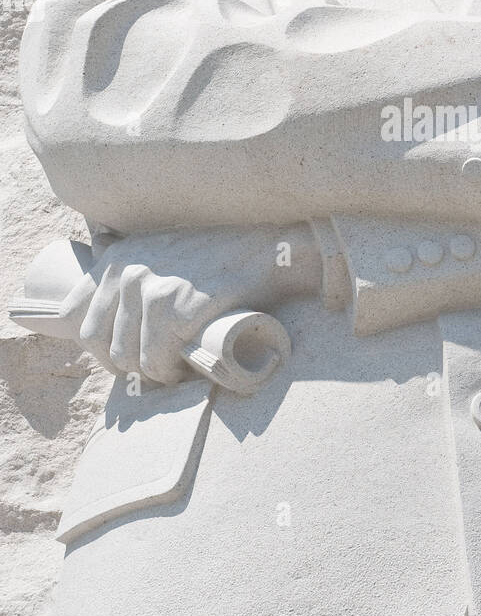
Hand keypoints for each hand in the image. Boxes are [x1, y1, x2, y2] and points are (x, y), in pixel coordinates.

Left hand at [61, 226, 318, 383]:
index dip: (104, 353)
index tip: (132, 361)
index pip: (83, 324)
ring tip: (176, 369)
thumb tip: (98, 242)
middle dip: (132, 367)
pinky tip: (186, 368)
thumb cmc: (214, 254)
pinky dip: (170, 374)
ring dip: (153, 373)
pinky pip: (157, 361)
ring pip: (131, 358)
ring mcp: (151, 289)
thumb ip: (129, 250)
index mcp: (116, 260)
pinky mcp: (177, 307)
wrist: (262, 250)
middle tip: (161, 368)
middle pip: (106, 347)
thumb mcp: (161, 244)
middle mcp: (126, 272)